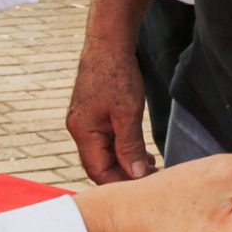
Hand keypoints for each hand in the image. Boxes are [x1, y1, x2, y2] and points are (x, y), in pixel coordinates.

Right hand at [66, 38, 154, 182]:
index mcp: (83, 131)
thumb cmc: (116, 74)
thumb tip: (136, 174)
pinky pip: (107, 140)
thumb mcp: (128, 113)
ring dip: (126, 162)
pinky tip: (141, 152)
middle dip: (125, 175)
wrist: (109, 43)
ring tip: (151, 166)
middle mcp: (79, 129)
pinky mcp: (94, 115)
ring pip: (105, 153)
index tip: (145, 187)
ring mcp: (85, 121)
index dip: (120, 183)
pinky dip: (123, 149)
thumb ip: (130, 146)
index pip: (98, 171)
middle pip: (100, 165)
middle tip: (152, 179)